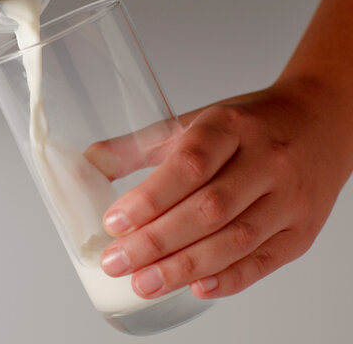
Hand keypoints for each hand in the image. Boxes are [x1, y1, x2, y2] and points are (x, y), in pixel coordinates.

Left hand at [86, 78, 351, 298]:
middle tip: (117, 262)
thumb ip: (140, 145)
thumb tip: (89, 163)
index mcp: (230, 127)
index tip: (114, 222)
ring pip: (235, 240)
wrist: (319, 123)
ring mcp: (288, 199)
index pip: (189, 165)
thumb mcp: (194, 121)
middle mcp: (265, 162)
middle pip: (209, 209)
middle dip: (157, 242)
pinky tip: (195, 288)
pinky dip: (229, 279)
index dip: (150, 198)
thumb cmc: (248, 125)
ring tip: (144, 283)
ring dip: (185, 268)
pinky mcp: (302, 231)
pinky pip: (265, 261)